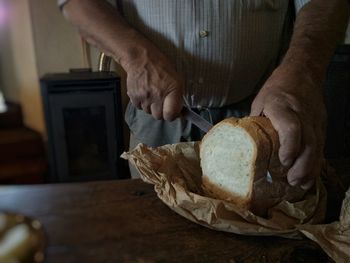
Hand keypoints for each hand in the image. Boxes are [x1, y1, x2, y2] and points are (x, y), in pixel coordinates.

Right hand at [123, 47, 183, 120]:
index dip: (171, 115)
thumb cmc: (160, 67)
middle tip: (160, 101)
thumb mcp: (176, 78)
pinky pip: (139, 107)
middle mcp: (158, 96)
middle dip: (160, 111)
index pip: (170, 115)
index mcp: (172, 90)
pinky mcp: (134, 97)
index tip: (171, 112)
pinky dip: (141, 102)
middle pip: (158, 116)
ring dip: (150, 106)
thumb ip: (177, 96)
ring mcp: (145, 97)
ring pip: (148, 112)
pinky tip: (144, 93)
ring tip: (151, 94)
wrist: (140, 59)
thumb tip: (177, 112)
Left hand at [250, 65, 325, 189]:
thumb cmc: (277, 87)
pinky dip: (316, 162)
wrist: (303, 72)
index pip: (291, 127)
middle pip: (309, 141)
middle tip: (293, 181)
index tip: (284, 161)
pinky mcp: (321, 125)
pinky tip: (310, 175)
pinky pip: (321, 146)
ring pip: (317, 146)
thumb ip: (256, 122)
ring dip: (311, 167)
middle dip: (303, 164)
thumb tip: (246, 146)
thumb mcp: (260, 101)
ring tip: (301, 184)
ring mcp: (315, 120)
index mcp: (282, 106)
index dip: (290, 145)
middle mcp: (302, 114)